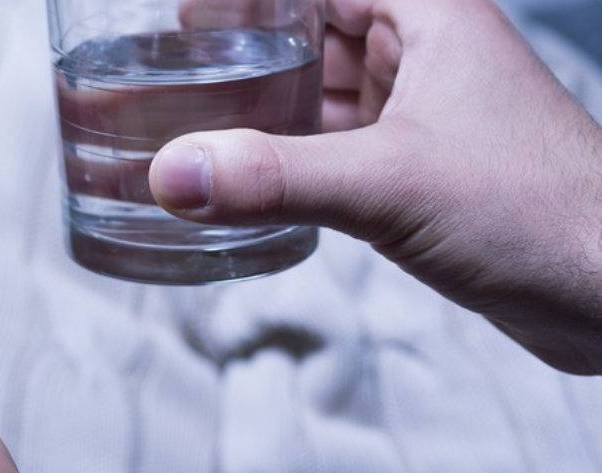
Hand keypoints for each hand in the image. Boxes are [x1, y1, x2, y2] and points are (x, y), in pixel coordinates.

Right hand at [151, 0, 601, 373]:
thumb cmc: (540, 214)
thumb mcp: (389, 185)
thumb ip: (274, 176)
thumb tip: (176, 173)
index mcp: (430, 16)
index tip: (186, 13)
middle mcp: (426, 54)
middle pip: (315, 29)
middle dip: (245, 45)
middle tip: (170, 63)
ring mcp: (424, 113)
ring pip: (323, 89)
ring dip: (264, 103)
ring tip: (189, 118)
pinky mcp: (420, 169)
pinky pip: (336, 143)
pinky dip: (290, 154)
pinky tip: (246, 174)